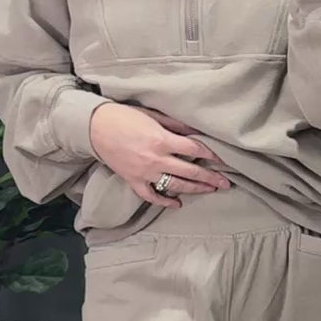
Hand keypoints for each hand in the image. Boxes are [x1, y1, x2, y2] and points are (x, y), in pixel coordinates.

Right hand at [88, 103, 230, 207]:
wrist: (95, 128)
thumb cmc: (124, 117)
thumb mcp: (153, 116)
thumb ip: (175, 125)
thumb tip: (194, 131)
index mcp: (162, 140)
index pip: (194, 149)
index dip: (211, 154)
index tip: (223, 159)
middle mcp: (157, 159)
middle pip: (190, 171)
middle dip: (210, 177)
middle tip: (225, 183)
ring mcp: (145, 173)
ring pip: (175, 185)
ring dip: (194, 189)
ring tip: (209, 190)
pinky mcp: (134, 181)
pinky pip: (152, 196)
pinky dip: (165, 201)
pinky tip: (177, 204)